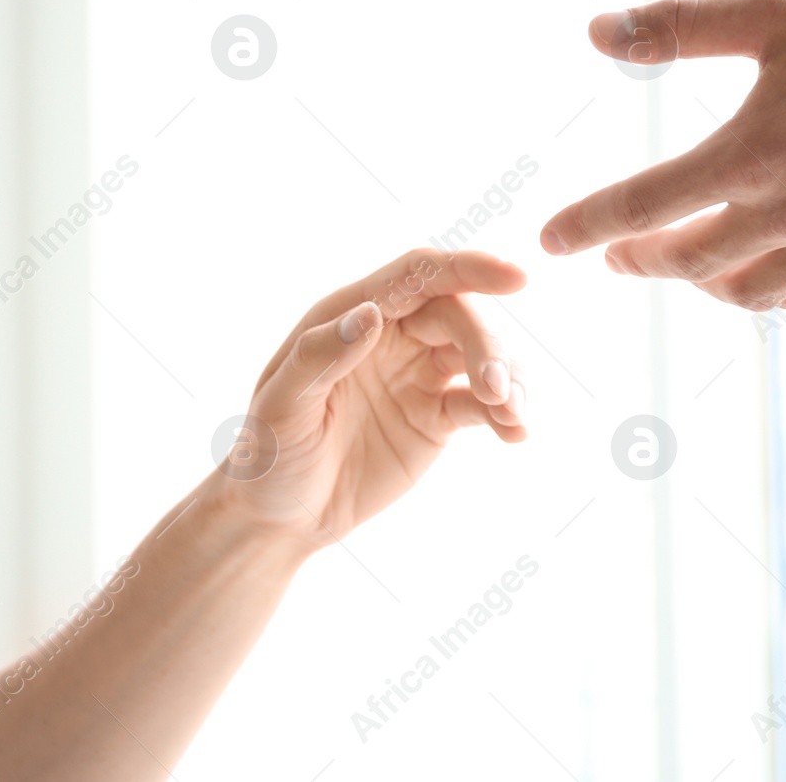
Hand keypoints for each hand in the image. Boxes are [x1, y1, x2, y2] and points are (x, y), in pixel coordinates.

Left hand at [216, 249, 528, 543]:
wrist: (281, 517)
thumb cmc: (268, 454)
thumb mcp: (282, 406)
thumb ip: (321, 356)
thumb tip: (372, 314)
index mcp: (349, 315)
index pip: (418, 276)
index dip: (468, 268)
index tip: (516, 277)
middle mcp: (390, 335)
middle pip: (458, 316)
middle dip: (488, 346)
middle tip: (498, 390)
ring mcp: (417, 375)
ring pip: (480, 356)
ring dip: (509, 378)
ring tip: (514, 417)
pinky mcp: (436, 416)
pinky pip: (481, 404)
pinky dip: (506, 414)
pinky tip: (516, 434)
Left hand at [540, 0, 785, 309]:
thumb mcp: (766, 9)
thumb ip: (672, 27)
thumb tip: (593, 32)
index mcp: (749, 157)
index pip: (641, 206)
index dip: (587, 224)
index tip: (551, 240)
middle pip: (691, 260)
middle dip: (643, 259)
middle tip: (619, 254)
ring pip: (753, 291)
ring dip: (705, 284)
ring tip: (685, 268)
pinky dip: (780, 299)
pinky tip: (767, 284)